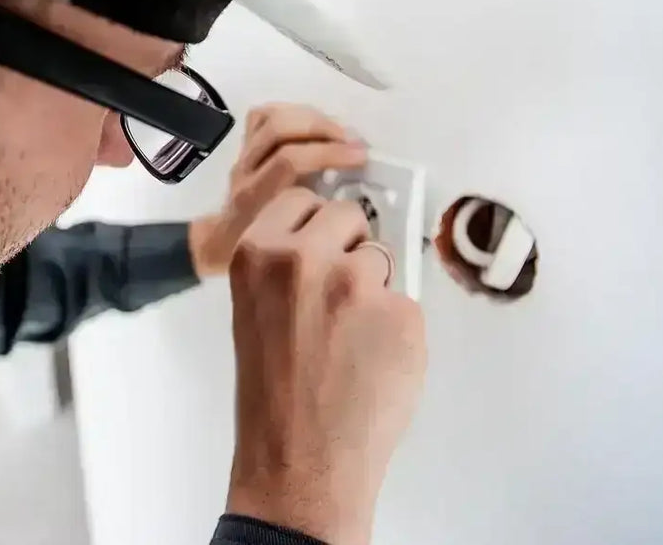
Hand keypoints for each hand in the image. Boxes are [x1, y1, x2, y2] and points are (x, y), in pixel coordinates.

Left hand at [189, 103, 366, 276]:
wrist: (224, 241)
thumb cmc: (263, 249)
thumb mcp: (292, 244)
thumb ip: (317, 222)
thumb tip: (359, 197)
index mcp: (255, 198)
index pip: (290, 160)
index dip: (328, 153)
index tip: (361, 158)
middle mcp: (245, 171)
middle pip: (279, 129)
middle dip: (322, 129)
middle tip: (354, 141)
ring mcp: (243, 154)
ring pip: (272, 117)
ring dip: (312, 118)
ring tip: (340, 131)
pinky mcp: (244, 144)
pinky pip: (264, 114)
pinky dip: (293, 112)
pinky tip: (315, 124)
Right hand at [224, 187, 427, 544]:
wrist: (300, 462)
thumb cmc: (273, 396)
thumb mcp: (255, 309)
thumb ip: (284, 266)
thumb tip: (330, 243)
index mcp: (259, 253)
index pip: (302, 199)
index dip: (314, 224)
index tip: (319, 242)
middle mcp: (307, 258)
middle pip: (348, 216)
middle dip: (349, 247)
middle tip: (337, 296)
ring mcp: (359, 284)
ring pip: (383, 258)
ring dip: (375, 288)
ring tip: (353, 338)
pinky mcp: (402, 313)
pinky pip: (408, 301)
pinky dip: (398, 327)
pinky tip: (375, 360)